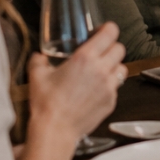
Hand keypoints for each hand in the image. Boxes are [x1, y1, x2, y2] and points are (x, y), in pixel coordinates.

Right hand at [27, 21, 125, 141]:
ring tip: (101, 71)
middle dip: (111, 47)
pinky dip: (109, 86)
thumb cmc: (46, 104)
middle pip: (120, 49)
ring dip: (114, 67)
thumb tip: (39, 56)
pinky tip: (96, 91)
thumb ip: (38, 61)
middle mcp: (101, 70)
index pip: (110, 33)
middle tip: (101, 52)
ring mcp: (109, 87)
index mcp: (85, 58)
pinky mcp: (111, 102)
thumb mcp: (37, 76)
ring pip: (122, 68)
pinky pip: (116, 88)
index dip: (109, 29)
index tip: (104, 30)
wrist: (55, 130)